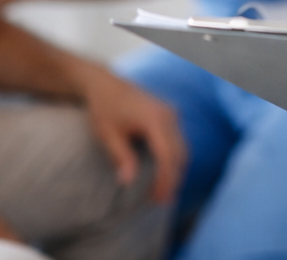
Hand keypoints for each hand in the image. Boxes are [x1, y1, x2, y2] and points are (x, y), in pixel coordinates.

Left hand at [72, 65, 187, 203]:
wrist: (105, 84)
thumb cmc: (103, 108)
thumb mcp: (107, 134)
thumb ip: (121, 157)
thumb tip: (128, 182)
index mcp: (154, 119)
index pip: (167, 156)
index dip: (164, 180)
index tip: (155, 199)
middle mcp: (168, 115)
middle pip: (179, 155)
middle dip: (172, 180)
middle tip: (160, 202)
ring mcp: (171, 114)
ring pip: (182, 149)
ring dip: (175, 172)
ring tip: (163, 194)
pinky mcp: (170, 115)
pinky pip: (178, 142)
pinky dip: (174, 160)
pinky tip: (165, 175)